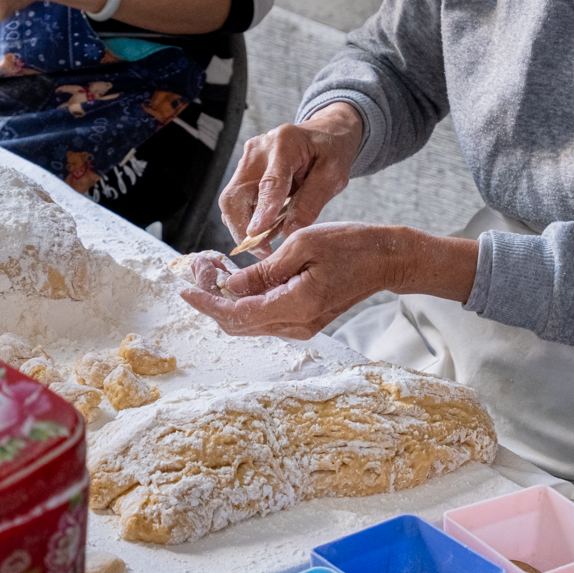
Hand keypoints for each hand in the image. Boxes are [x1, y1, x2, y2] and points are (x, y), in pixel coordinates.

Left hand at [181, 223, 478, 339]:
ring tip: (213, 270)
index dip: (207, 303)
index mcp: (296, 305)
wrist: (388, 260)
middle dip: (212, 301)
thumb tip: (229, 285)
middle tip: (199, 269)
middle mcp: (296, 325)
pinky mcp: (304, 321)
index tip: (185, 289)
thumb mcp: (302, 245)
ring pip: (249, 323)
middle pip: (238, 325)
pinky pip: (264, 318)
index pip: (238, 314)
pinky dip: (245, 301)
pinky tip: (237, 279)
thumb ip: (263, 270)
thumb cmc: (351, 245)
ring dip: (226, 301)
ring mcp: (301, 327)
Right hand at [219, 102, 362, 258]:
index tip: (257, 234)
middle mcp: (258, 150)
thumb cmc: (331, 152)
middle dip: (242, 228)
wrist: (323, 135)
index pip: (270, 182)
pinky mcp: (243, 173)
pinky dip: (248, 221)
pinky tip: (266, 231)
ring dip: (244, 228)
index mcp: (285, 143)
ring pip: (231, 203)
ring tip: (267, 246)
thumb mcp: (333, 175)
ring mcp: (246, 161)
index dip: (262, 210)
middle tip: (263, 252)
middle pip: (235, 195)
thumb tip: (291, 232)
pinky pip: (238, 203)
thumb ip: (311, 202)